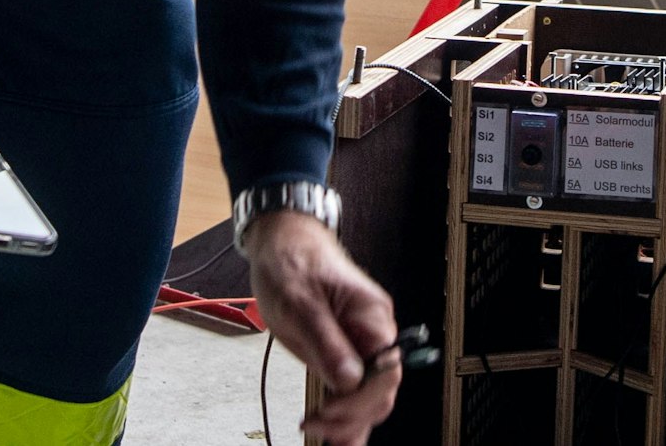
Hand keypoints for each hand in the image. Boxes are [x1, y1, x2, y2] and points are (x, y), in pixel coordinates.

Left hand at [246, 212, 401, 445]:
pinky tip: (337, 434)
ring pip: (369, 394)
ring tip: (332, 443)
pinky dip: (346, 413)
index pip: (384, 374)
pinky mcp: (342, 348)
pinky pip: (353, 386)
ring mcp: (359, 341)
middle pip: (380, 390)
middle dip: (353, 416)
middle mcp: (373, 331)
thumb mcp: (300, 301)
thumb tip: (349, 380)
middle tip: (319, 428)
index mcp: (372, 316)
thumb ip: (326, 341)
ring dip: (352, 422)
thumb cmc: (292, 259)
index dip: (357, 401)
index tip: (328, 412)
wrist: (281, 239)